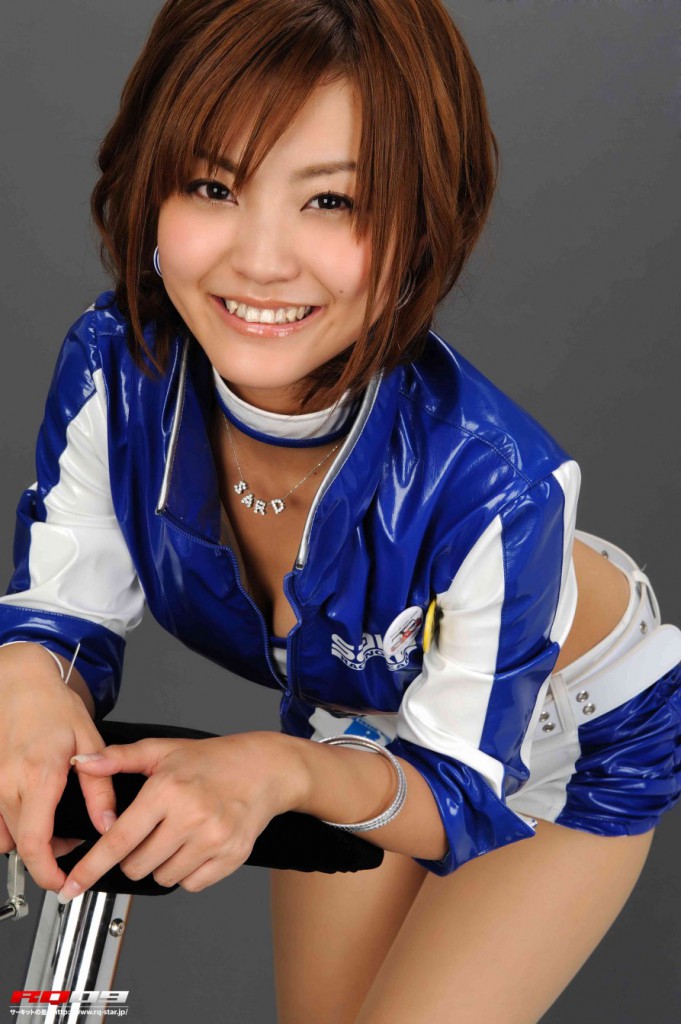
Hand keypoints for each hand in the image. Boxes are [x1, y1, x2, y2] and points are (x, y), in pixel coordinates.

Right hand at [0, 651, 117, 893]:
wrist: (20, 683)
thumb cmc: (54, 706)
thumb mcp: (89, 741)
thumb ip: (100, 788)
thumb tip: (109, 824)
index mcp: (38, 776)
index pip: (34, 843)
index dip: (47, 872)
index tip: (63, 882)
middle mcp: (8, 784)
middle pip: (22, 845)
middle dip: (48, 855)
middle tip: (73, 841)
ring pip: (7, 835)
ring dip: (30, 840)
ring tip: (55, 821)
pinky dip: (15, 825)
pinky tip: (36, 810)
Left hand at [58, 731, 304, 901]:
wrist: (266, 769)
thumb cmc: (214, 760)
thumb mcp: (164, 750)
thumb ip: (119, 758)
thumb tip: (83, 763)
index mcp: (168, 789)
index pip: (119, 839)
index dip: (92, 866)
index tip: (72, 885)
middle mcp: (190, 815)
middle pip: (137, 865)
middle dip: (134, 856)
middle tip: (152, 833)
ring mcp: (213, 839)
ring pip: (163, 878)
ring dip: (161, 864)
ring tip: (178, 836)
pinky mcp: (231, 856)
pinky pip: (191, 884)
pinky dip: (187, 872)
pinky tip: (196, 846)